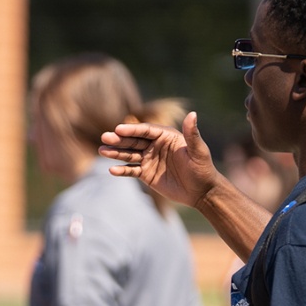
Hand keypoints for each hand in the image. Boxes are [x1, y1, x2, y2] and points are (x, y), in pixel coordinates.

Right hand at [99, 112, 224, 208]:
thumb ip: (192, 134)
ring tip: (102, 150)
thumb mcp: (198, 151)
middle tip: (105, 138)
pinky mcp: (146, 173)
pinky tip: (112, 170)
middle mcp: (155, 145)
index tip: (119, 129)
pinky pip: (132, 170)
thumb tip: (193, 114)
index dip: (133, 129)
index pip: (146, 130)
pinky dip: (122, 170)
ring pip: (129, 154)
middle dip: (119, 140)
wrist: (202, 191)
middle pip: (134, 140)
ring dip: (116, 153)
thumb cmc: (203, 169)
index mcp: (166, 136)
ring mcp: (149, 159)